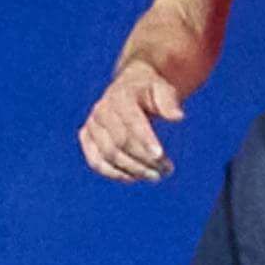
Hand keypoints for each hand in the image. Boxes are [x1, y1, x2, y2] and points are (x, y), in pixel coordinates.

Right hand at [79, 61, 185, 182]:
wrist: (130, 87)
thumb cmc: (150, 91)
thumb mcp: (163, 89)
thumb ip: (169, 102)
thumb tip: (178, 117)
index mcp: (120, 96)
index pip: (132, 121)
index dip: (145, 140)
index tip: (160, 157)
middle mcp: (101, 110)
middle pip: (120, 142)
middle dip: (144, 159)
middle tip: (167, 170)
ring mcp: (92, 125)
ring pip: (108, 155)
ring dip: (133, 170)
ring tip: (155, 176)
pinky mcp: (87, 138)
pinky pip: (96, 162)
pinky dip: (114, 174)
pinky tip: (135, 177)